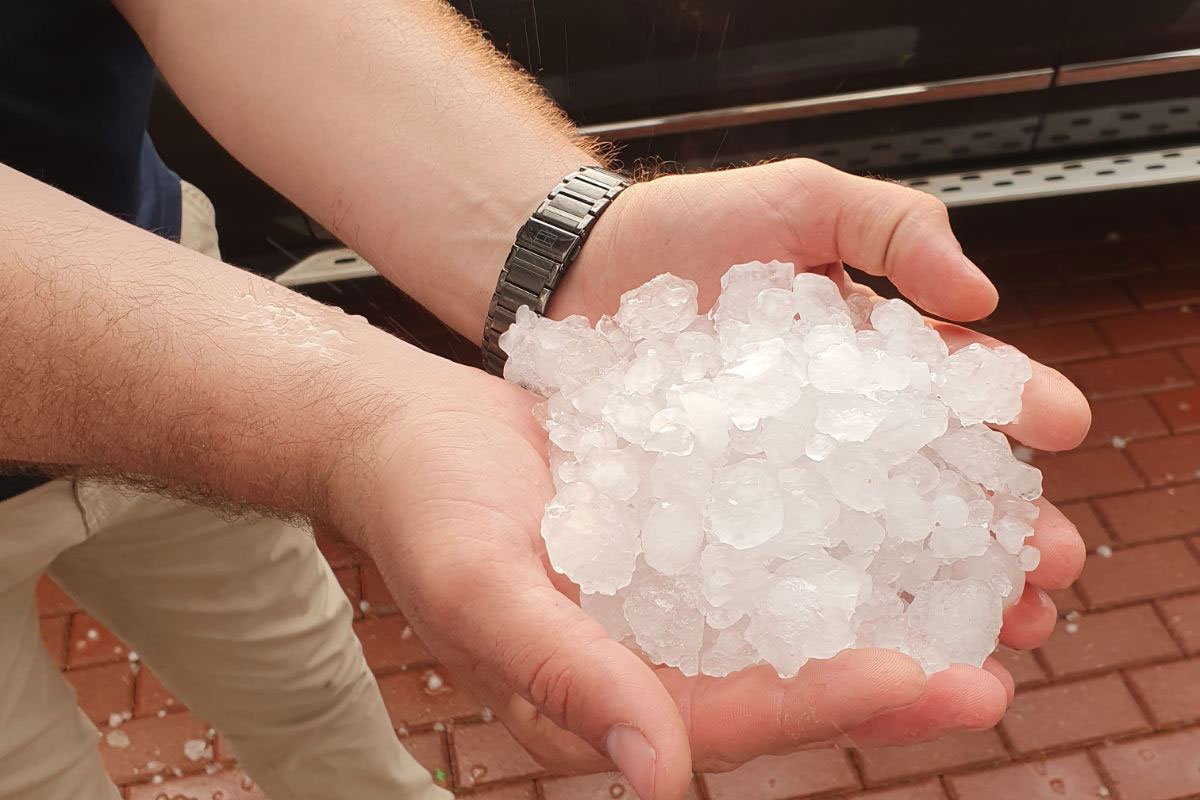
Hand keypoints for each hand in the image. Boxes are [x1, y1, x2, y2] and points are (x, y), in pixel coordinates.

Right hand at [352, 160, 1089, 799]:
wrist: (408, 427)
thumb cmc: (420, 509)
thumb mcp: (482, 591)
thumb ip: (567, 678)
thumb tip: (658, 776)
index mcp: (607, 696)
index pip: (738, 712)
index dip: (837, 702)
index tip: (933, 682)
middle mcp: (653, 651)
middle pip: (791, 667)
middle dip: (897, 666)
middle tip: (1005, 647)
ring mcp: (671, 584)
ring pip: (794, 599)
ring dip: (885, 587)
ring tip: (987, 574)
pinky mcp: (682, 518)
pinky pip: (768, 526)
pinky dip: (835, 515)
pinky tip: (899, 484)